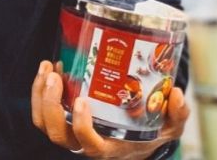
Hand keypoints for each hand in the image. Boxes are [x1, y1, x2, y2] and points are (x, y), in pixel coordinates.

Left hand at [31, 61, 189, 158]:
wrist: (135, 140)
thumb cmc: (150, 132)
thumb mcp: (170, 127)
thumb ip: (177, 113)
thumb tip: (176, 94)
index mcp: (108, 147)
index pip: (89, 144)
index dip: (80, 126)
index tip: (81, 101)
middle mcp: (85, 144)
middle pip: (57, 134)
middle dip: (50, 105)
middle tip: (55, 76)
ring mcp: (70, 133)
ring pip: (43, 123)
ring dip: (40, 95)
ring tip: (47, 68)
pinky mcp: (62, 120)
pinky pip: (42, 113)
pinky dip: (38, 92)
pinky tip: (47, 69)